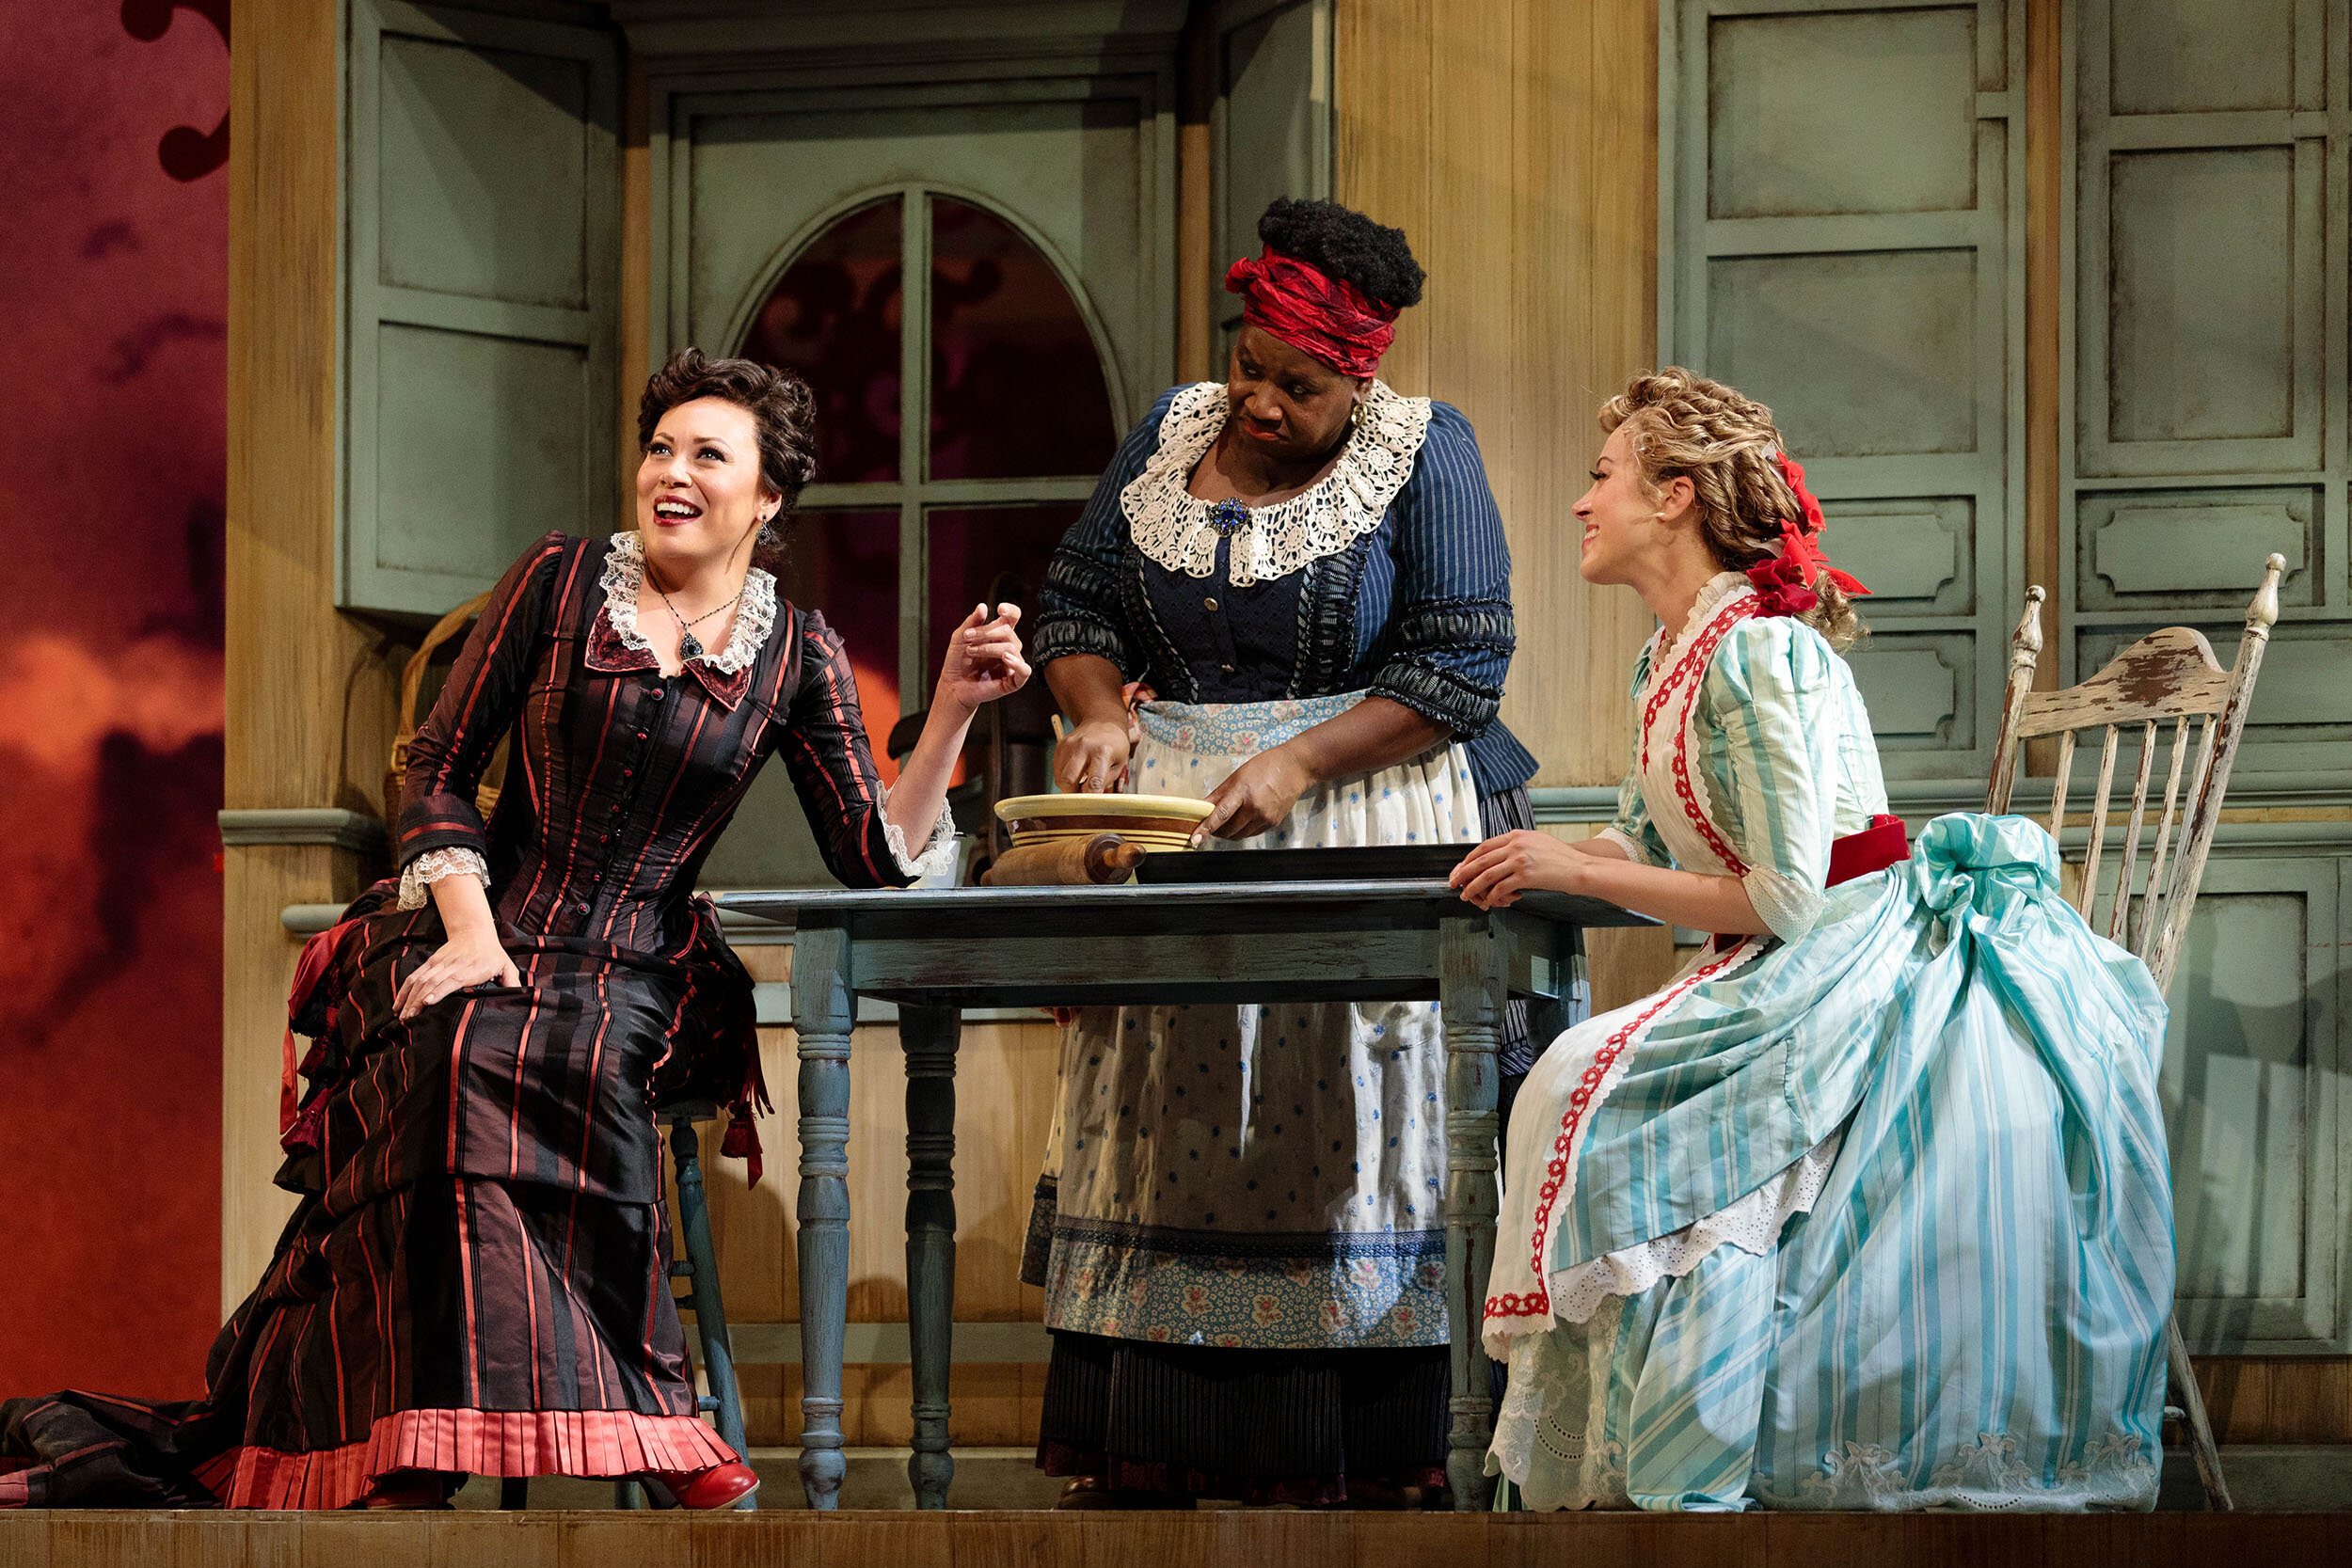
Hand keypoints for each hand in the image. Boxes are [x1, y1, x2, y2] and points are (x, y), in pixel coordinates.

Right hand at [394, 926, 520, 1020]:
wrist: (475, 931)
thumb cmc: (492, 954)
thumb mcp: (506, 966)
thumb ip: (512, 982)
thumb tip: (519, 998)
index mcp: (470, 968)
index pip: (451, 980)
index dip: (439, 991)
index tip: (428, 1003)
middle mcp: (451, 965)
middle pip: (431, 982)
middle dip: (418, 1001)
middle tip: (410, 1019)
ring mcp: (439, 963)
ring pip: (419, 980)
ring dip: (409, 998)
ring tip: (402, 1016)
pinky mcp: (431, 962)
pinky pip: (414, 976)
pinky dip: (405, 990)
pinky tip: (398, 1004)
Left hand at [933, 602, 1031, 715]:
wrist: (953, 685)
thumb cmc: (957, 661)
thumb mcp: (960, 637)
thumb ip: (972, 622)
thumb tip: (983, 606)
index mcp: (999, 634)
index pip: (1013, 617)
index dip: (1010, 611)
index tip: (1000, 609)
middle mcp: (1009, 647)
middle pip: (1008, 632)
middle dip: (986, 632)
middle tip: (967, 638)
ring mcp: (1012, 664)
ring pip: (1012, 648)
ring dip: (989, 647)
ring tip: (971, 651)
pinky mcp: (1013, 681)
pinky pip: (1025, 670)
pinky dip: (1017, 662)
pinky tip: (1005, 658)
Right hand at [1054, 717, 1134, 793]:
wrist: (1102, 722)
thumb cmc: (1114, 746)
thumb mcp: (1118, 764)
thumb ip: (1104, 782)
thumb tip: (1090, 798)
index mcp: (1102, 752)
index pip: (1093, 783)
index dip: (1091, 798)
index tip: (1091, 804)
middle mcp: (1083, 747)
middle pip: (1068, 780)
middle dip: (1072, 795)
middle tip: (1080, 799)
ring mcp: (1069, 745)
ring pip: (1060, 777)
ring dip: (1068, 786)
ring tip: (1080, 782)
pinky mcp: (1060, 745)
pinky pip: (1057, 770)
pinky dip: (1064, 776)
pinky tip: (1075, 772)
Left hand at [1195, 746, 1313, 842]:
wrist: (1295, 768)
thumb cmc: (1265, 766)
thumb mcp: (1237, 776)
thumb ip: (1219, 794)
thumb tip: (1201, 806)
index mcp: (1243, 792)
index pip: (1221, 814)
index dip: (1206, 828)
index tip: (1195, 838)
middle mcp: (1255, 808)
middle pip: (1228, 830)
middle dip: (1216, 831)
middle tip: (1210, 825)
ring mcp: (1265, 818)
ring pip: (1239, 835)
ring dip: (1228, 832)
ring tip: (1226, 821)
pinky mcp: (1273, 823)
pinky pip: (1251, 833)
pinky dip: (1242, 830)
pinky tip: (1243, 818)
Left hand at [1449, 829, 1586, 909]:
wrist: (1579, 868)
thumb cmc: (1561, 858)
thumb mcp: (1537, 841)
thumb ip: (1517, 844)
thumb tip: (1498, 853)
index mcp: (1516, 835)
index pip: (1483, 846)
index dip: (1468, 859)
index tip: (1460, 868)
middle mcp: (1515, 845)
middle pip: (1480, 860)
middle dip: (1463, 873)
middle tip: (1453, 882)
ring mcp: (1520, 859)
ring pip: (1486, 875)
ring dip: (1472, 887)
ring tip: (1465, 895)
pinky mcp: (1526, 875)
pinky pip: (1501, 888)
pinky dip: (1492, 896)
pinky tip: (1490, 901)